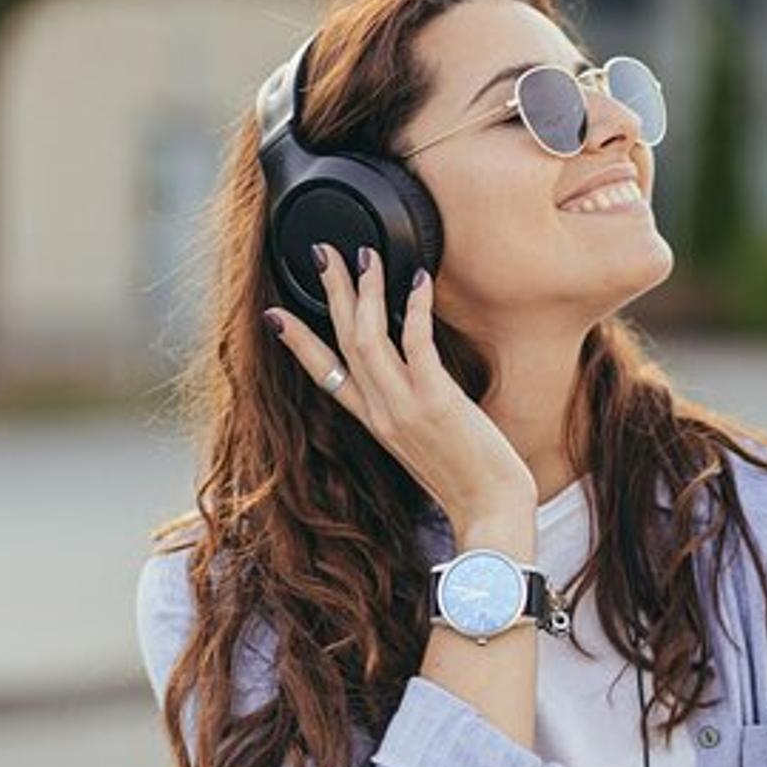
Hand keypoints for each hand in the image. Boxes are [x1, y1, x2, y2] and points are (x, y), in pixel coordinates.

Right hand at [262, 244, 535, 523]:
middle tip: (323, 254)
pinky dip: (413, 308)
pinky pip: (416, 343)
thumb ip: (412, 415)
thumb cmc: (470, 481)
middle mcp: (381, 413)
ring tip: (365, 256)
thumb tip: (420, 386)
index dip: (298, 343)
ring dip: (365, 291)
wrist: (490, 513)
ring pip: (368, 337)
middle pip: (343, 342)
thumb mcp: (427, 447)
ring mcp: (405, 406)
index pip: (324, 376)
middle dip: (332, 294)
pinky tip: (417, 280)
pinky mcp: (437, 401)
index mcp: (375, 424)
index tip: (275, 314)